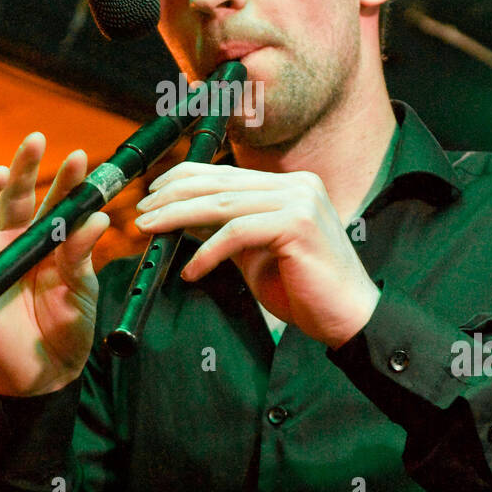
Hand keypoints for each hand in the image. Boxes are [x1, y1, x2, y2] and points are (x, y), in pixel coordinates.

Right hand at [0, 133, 109, 395]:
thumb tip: (97, 218)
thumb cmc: (68, 328)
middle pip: (13, 195)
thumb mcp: (83, 289)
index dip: (68, 178)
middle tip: (36, 141)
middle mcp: (15, 240)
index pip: (57, 199)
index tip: (83, 158)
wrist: (47, 373)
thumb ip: (83, 254)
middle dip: (23, 166)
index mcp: (48, 238)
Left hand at [135, 163, 379, 348]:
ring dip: (179, 218)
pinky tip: (191, 271)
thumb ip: (228, 232)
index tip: (153, 197)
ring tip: (151, 232)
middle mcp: (296, 185)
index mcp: (289, 186)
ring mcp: (299, 200)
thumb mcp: (256, 253)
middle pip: (219, 183)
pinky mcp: (297, 224)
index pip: (225, 173)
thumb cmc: (305, 291)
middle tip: (142, 214)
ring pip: (223, 203)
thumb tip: (183, 220)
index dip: (183, 180)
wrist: (349, 319)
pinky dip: (208, 252)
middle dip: (173, 197)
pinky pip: (237, 233)